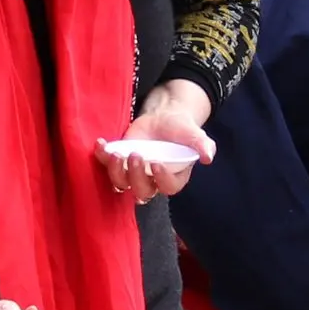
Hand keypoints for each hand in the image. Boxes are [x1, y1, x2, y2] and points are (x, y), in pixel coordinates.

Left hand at [96, 79, 215, 201]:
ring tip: (115, 154)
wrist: (163, 118)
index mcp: (173, 177)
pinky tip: (101, 143)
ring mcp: (132, 172)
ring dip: (115, 172)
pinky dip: (101, 157)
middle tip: (135, 155)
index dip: (162, 179)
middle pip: (141, 191)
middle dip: (136, 176)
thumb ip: (202, 145)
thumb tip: (208, 156)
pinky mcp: (119, 161)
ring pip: (121, 183)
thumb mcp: (194, 134)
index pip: (168, 187)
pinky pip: (106, 165)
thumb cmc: (181, 129)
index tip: (157, 163)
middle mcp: (151, 180)